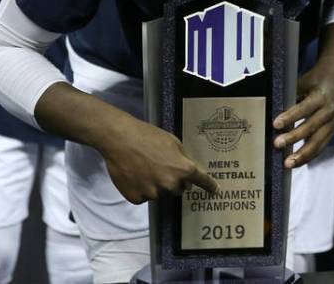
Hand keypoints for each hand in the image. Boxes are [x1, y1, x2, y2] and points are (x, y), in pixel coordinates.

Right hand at [100, 115, 217, 203]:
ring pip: (160, 193)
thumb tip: (190, 172)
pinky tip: (135, 175)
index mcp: (183, 169)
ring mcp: (153, 193)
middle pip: (178, 189)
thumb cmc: (147, 136)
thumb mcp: (173, 141)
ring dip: (156, 185)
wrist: (119, 139)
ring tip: (144, 168)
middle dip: (174, 181)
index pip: (202, 181)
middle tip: (162, 166)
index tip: (215, 190)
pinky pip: (144, 197)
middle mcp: (170, 185)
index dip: (209, 185)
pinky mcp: (137, 198)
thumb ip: (184, 158)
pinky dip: (142, 189)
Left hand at [272, 60, 333, 168]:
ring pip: (317, 142)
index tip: (276, 124)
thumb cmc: (312, 83)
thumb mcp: (301, 84)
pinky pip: (320, 147)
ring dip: (302, 154)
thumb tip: (271, 112)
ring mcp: (332, 123)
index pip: (304, 108)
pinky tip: (297, 163)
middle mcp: (328, 111)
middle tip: (277, 144)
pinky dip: (309, 156)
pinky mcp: (332, 132)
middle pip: (310, 127)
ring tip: (287, 164)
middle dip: (293, 137)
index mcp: (320, 97)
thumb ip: (290, 98)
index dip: (290, 117)